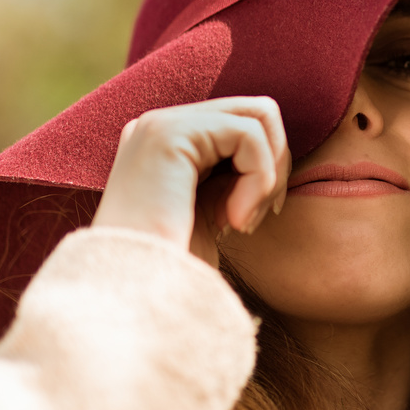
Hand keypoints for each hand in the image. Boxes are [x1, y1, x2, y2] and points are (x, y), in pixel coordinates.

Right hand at [91, 96, 290, 268]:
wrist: (134, 297)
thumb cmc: (174, 270)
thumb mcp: (210, 212)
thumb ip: (231, 176)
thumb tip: (274, 151)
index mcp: (166, 144)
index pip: (241, 124)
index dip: (264, 167)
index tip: (252, 217)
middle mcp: (159, 125)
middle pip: (255, 111)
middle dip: (275, 162)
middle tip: (257, 215)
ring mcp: (161, 124)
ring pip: (258, 117)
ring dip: (268, 173)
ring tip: (243, 221)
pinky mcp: (171, 133)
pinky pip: (249, 135)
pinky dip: (259, 179)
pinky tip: (234, 220)